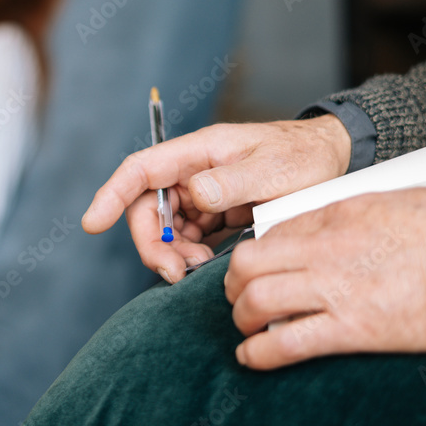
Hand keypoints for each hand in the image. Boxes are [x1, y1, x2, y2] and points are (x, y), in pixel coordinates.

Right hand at [82, 115, 350, 283]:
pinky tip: (208, 266)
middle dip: (153, 243)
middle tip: (176, 273)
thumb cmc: (304, 157)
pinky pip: (188, 236)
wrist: (333, 159)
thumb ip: (231, 182)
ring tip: (201, 269)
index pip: (141, 170)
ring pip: (165, 226)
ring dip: (173, 253)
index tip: (93, 224)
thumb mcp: (274, 171)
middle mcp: (193, 170)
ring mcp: (203, 191)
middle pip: (147, 206)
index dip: (111, 195)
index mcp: (200, 151)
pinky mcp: (215, 211)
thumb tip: (193, 195)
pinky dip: (189, 255)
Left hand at [225, 188, 425, 369]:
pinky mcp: (351, 329)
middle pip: (248, 264)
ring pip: (256, 300)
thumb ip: (353, 212)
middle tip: (238, 295)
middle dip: (234, 283)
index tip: (259, 267)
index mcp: (334, 216)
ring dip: (242, 317)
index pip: (272, 232)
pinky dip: (259, 352)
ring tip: (247, 327)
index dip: (257, 252)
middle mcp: (323, 251)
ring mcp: (333, 290)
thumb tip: (333, 223)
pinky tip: (252, 356)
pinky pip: (287, 342)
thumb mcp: (391, 199)